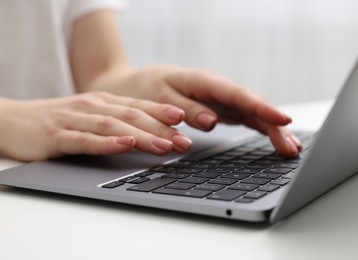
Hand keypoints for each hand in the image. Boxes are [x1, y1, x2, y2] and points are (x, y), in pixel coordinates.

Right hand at [0, 92, 191, 160]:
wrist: (10, 119)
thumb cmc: (55, 121)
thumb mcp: (88, 118)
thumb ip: (114, 123)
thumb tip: (146, 135)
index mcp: (102, 102)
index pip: (138, 106)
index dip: (163, 114)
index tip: (186, 123)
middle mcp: (91, 106)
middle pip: (132, 116)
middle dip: (160, 128)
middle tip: (184, 141)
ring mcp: (74, 119)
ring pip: (114, 126)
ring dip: (141, 135)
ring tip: (164, 145)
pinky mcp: (57, 136)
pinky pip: (86, 139)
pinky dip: (107, 143)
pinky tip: (124, 145)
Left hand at [119, 65, 301, 156]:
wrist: (137, 85)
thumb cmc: (146, 88)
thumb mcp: (159, 97)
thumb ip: (186, 109)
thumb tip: (211, 122)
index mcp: (203, 81)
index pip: (237, 95)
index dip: (260, 107)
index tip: (282, 119)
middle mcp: (216, 89)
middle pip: (251, 106)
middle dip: (274, 124)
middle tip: (291, 147)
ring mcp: (220, 99)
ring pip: (252, 112)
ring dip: (273, 129)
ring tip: (291, 148)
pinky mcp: (221, 108)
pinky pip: (246, 117)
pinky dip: (261, 128)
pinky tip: (275, 140)